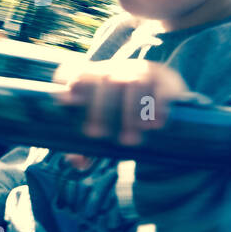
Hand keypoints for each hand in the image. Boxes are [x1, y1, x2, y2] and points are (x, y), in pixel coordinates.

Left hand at [54, 58, 191, 147]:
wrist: (161, 98)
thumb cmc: (121, 115)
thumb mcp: (103, 126)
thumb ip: (87, 144)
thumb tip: (77, 161)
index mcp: (95, 77)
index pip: (77, 70)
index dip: (68, 79)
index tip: (65, 100)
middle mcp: (117, 70)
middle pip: (104, 80)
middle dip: (99, 109)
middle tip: (96, 135)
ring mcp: (142, 71)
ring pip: (133, 84)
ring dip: (130, 113)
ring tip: (130, 141)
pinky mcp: (165, 79)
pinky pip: (161, 89)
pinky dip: (157, 107)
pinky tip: (155, 126)